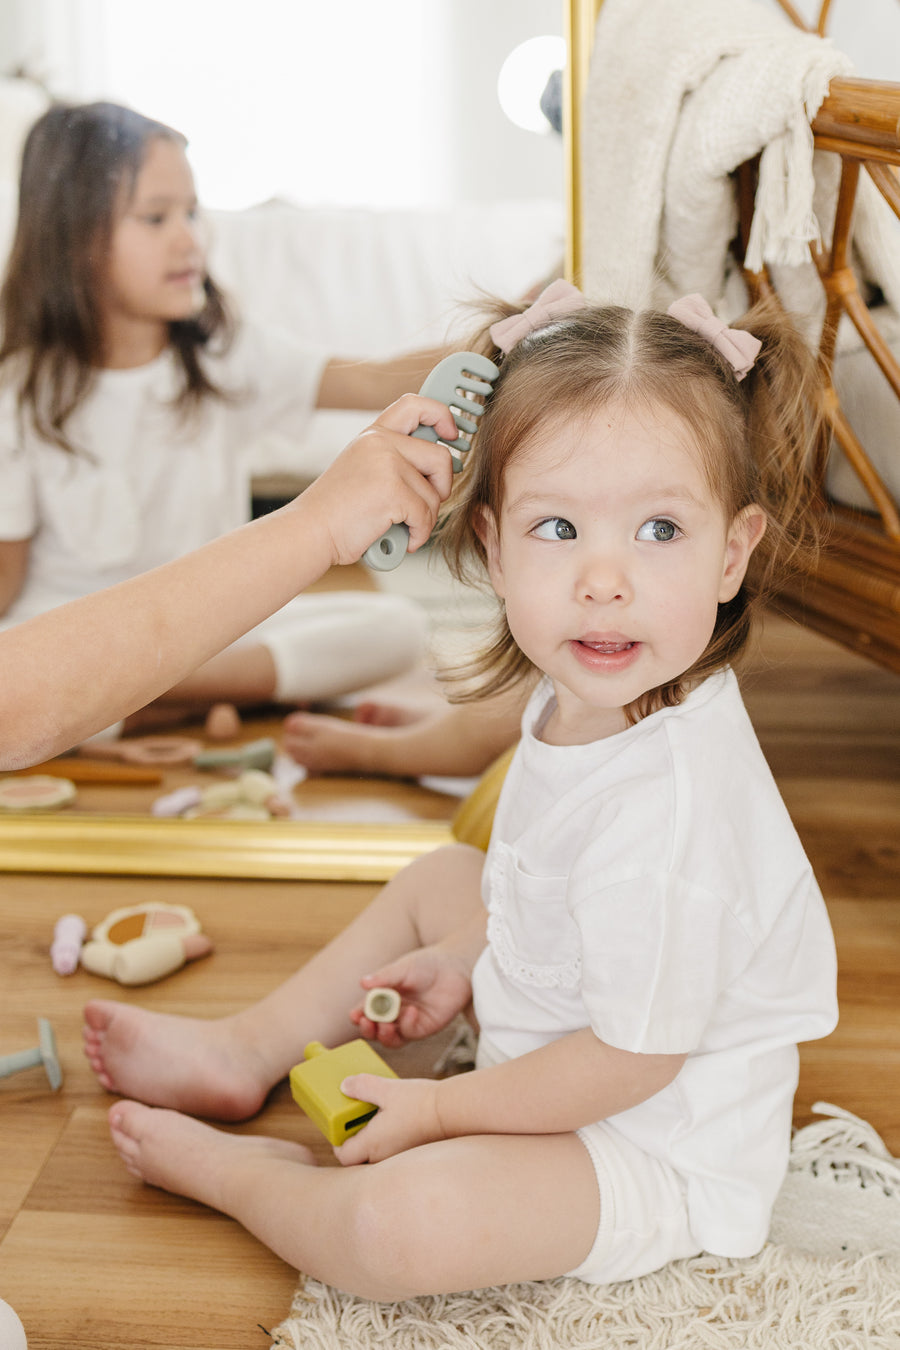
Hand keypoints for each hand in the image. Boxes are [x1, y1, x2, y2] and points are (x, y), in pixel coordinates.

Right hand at [299, 395, 457, 566]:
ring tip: (402, 528)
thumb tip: (438, 466)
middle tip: (427, 504)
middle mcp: (380, 443)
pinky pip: (426, 516)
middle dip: (442, 486)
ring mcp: (387, 464)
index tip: (452, 434)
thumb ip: (392, 460)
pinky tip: (402, 540)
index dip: (441, 415)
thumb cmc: (335, 511)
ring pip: (435, 493)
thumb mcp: (362, 469)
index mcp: (373, 435)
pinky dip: (418, 535)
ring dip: (425, 519)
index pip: (415, 405)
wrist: (309, 532)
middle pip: (440, 456)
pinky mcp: (392, 491)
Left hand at [334, 1074, 442, 1164]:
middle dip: (354, 1138)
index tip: (339, 1125)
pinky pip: (392, 1148)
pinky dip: (388, 1137)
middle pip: (359, 1156)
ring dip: (372, 1137)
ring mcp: (398, 1156)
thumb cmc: (420, 1103)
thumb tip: (345, 1086)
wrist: (453, 1112)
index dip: (338, 1142)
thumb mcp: (387, 1089)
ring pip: (376, 1152)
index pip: (344, 1156)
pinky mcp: (411, 1151)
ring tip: (377, 1113)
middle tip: (356, 1117)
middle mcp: (384, 1157)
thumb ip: (363, 1086)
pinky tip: (396, 1117)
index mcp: (372, 1144)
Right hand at [350, 945, 473, 1050]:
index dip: (358, 1015)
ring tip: (385, 1024)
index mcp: (382, 996)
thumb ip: (385, 977)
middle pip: (373, 1029)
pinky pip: (409, 1034)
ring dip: (383, 1034)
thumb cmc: (427, 964)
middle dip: (367, 1029)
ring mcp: (406, 1022)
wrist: (456, 968)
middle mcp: (392, 1012)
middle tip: (367, 1022)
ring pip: (389, 1038)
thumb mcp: (404, 967)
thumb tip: (363, 982)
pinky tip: (412, 1012)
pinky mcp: (423, 1029)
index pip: (364, 1010)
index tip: (355, 1015)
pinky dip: (407, 1025)